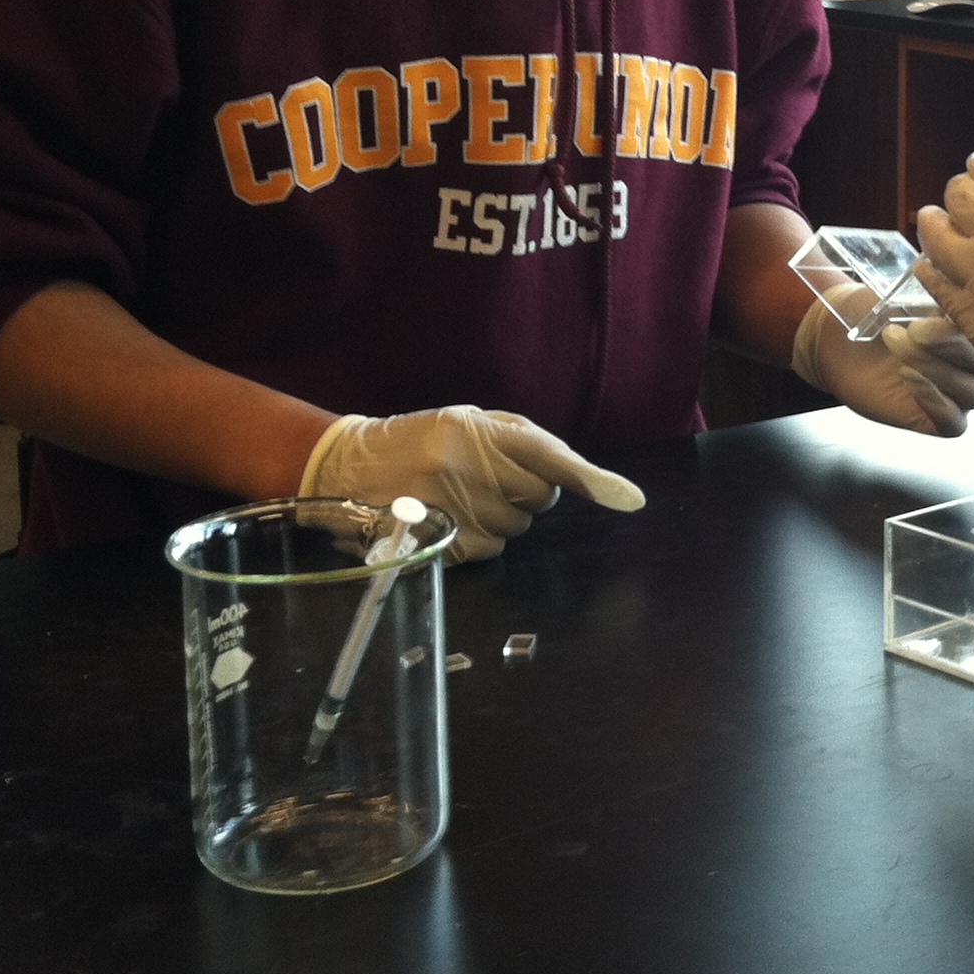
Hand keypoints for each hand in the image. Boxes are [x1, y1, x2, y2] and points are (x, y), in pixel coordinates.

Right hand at [299, 405, 643, 562]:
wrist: (344, 467)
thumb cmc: (418, 441)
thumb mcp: (466, 422)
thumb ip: (520, 441)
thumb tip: (573, 475)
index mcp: (474, 431)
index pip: (548, 457)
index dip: (593, 480)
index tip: (630, 500)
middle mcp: (464, 470)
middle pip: (540, 498)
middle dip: (526, 491)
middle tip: (487, 477)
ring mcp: (450, 511)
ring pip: (517, 528)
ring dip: (501, 516)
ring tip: (458, 496)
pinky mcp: (438, 546)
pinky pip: (490, 551)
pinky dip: (479, 539)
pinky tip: (448, 519)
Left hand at [791, 284, 973, 437]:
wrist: (837, 339)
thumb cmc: (874, 311)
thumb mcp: (904, 291)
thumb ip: (933, 287)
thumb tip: (950, 267)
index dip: (971, 320)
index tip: (939, 304)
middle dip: (950, 346)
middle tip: (913, 330)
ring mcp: (960, 394)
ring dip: (937, 369)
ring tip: (898, 346)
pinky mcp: (939, 421)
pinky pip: (954, 423)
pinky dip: (936, 403)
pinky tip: (909, 378)